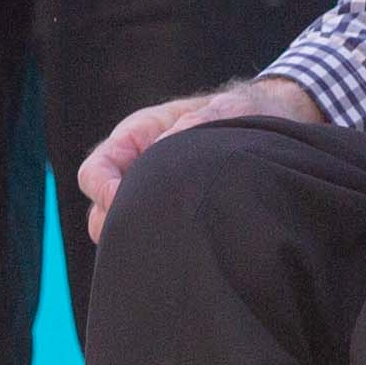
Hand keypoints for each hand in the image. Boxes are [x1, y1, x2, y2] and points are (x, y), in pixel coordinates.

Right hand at [81, 73, 320, 240]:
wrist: (271, 126)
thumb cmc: (242, 114)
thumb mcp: (223, 111)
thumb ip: (192, 127)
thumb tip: (164, 153)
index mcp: (136, 137)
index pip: (94, 173)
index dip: (104, 193)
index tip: (128, 206)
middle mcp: (136, 170)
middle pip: (100, 213)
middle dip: (118, 228)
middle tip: (153, 238)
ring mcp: (151, 197)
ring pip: (123, 232)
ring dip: (140, 241)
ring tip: (177, 247)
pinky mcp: (173, 219)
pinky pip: (152, 242)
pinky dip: (161, 250)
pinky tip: (190, 253)